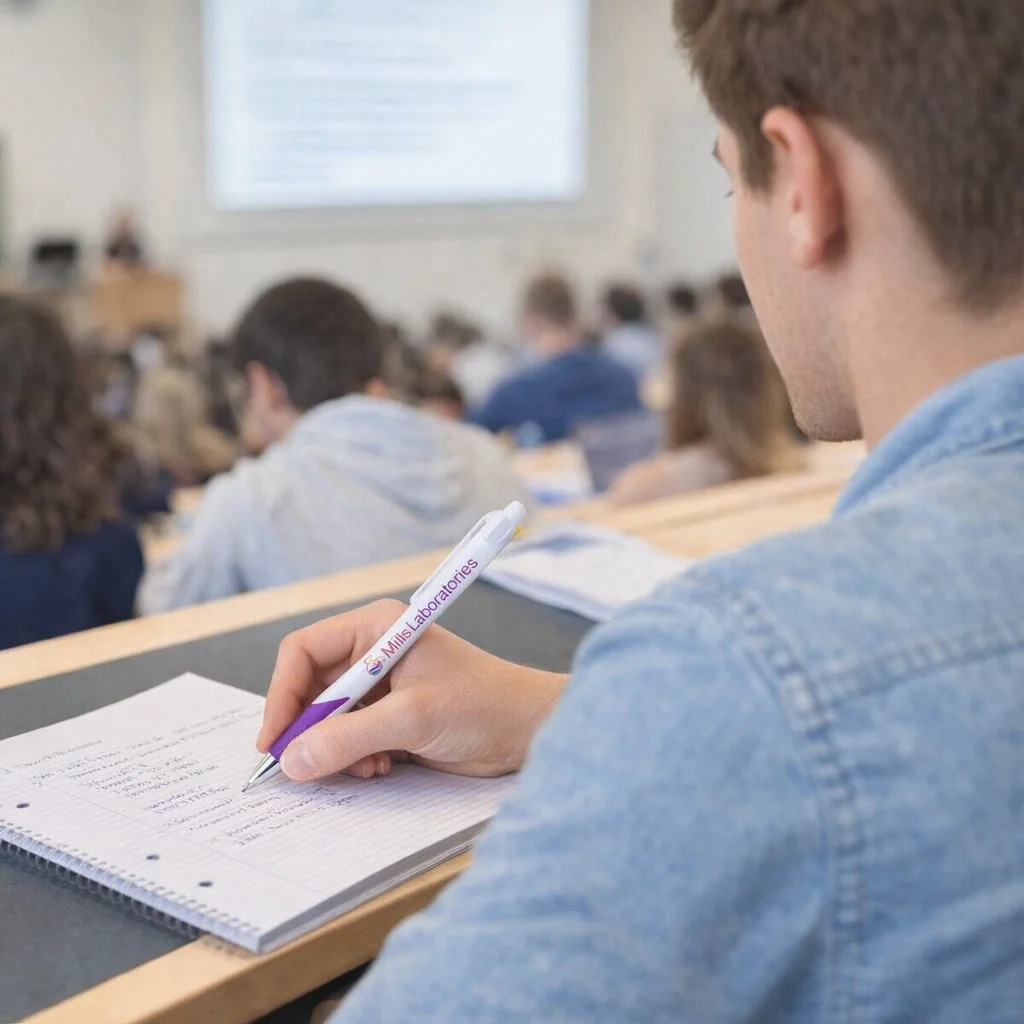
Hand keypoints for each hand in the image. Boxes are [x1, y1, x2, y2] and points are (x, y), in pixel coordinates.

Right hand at [257, 599, 567, 782]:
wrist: (530, 730)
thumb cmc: (483, 705)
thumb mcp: (411, 719)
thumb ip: (349, 739)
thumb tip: (293, 761)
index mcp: (375, 628)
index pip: (303, 652)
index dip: (282, 695)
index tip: (274, 740)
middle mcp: (372, 651)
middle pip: (311, 689)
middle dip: (309, 729)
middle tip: (305, 767)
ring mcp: (381, 685)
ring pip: (327, 720)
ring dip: (335, 749)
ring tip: (365, 766)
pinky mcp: (391, 716)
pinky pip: (349, 738)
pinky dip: (354, 758)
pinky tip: (381, 767)